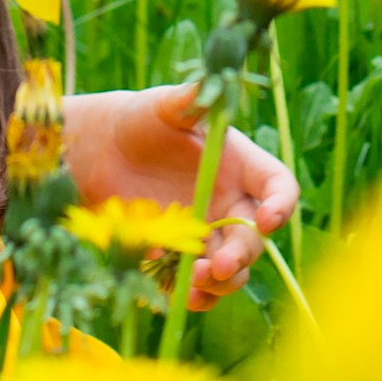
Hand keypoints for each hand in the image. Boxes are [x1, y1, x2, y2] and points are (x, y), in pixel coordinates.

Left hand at [62, 81, 299, 303]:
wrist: (101, 150)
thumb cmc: (140, 119)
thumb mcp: (164, 106)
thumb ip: (190, 99)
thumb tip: (210, 85)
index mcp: (239, 165)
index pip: (277, 187)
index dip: (281, 205)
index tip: (267, 220)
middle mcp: (229, 203)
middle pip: (253, 238)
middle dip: (241, 256)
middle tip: (218, 266)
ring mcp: (206, 233)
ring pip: (232, 269)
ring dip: (222, 283)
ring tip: (194, 282)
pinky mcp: (179, 255)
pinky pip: (199, 286)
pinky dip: (195, 296)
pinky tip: (180, 295)